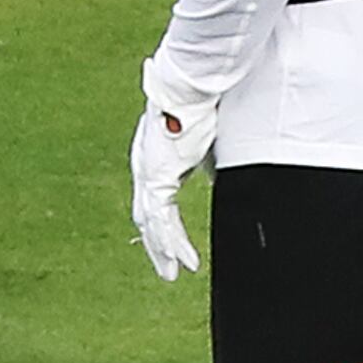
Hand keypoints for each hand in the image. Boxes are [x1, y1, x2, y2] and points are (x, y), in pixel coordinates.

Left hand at [131, 57, 215, 280]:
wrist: (191, 88)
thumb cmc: (203, 108)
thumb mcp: (208, 145)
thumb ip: (209, 167)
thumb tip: (217, 181)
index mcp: (156, 159)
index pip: (154, 202)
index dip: (162, 228)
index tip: (171, 248)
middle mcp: (145, 167)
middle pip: (146, 217)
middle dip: (156, 246)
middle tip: (166, 271)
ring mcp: (147, 172)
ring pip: (152, 223)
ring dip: (163, 251)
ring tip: (173, 275)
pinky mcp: (155, 176)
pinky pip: (162, 219)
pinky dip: (173, 242)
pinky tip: (182, 262)